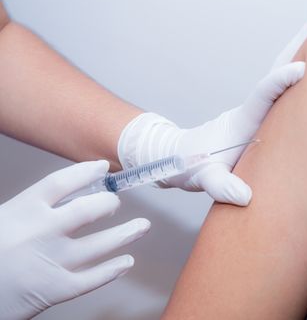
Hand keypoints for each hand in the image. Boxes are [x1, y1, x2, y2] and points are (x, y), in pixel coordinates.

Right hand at [0, 161, 150, 318]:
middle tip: (115, 203)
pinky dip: (113, 269)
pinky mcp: (56, 289)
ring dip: (126, 234)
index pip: (62, 182)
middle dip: (108, 204)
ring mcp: (51, 261)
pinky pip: (94, 278)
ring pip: (100, 244)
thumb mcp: (4, 220)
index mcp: (22, 210)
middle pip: (88, 210)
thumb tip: (70, 195)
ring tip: (142, 226)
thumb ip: (33, 209)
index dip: (86, 172)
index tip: (102, 168)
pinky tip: (126, 261)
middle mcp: (41, 232)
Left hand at [118, 8, 306, 205]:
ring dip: (304, 48)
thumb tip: (244, 195)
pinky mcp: (259, 116)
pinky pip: (283, 89)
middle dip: (301, 41)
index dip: (281, 81)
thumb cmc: (189, 166)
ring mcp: (256, 110)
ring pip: (281, 72)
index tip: (303, 68)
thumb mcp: (202, 178)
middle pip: (278, 67)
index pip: (264, 95)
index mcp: (242, 121)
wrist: (178, 158)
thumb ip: (220, 185)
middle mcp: (252, 110)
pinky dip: (300, 69)